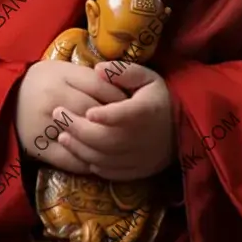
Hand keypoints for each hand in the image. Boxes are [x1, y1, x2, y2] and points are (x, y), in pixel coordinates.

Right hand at [15, 58, 126, 173]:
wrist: (5, 97)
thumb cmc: (43, 81)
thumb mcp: (64, 71)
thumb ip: (90, 78)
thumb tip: (123, 93)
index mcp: (61, 75)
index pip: (100, 86)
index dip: (120, 98)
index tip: (131, 105)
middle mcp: (53, 97)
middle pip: (93, 112)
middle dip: (115, 122)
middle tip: (131, 128)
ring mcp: (44, 124)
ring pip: (83, 137)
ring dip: (104, 144)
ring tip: (118, 146)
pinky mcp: (37, 147)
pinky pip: (69, 160)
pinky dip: (86, 163)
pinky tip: (97, 161)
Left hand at [51, 62, 175, 180]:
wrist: (183, 127)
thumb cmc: (159, 97)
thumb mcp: (147, 77)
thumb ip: (123, 72)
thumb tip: (97, 69)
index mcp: (149, 111)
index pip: (127, 115)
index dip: (107, 116)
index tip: (87, 111)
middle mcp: (145, 138)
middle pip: (108, 140)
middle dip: (79, 129)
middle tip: (58, 115)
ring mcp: (142, 158)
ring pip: (105, 159)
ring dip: (80, 148)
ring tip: (61, 135)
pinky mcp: (139, 171)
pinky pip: (112, 173)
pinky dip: (93, 165)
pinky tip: (80, 152)